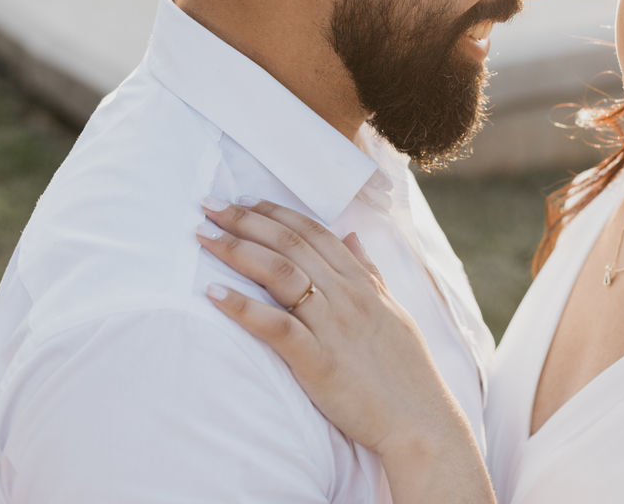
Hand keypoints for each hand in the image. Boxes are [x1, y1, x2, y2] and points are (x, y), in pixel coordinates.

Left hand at [195, 197, 494, 503]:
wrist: (420, 421)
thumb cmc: (406, 372)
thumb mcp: (392, 311)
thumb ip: (369, 272)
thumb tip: (352, 236)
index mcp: (363, 283)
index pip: (314, 233)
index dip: (276, 213)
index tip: (244, 201)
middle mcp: (347, 296)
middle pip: (290, 244)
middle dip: (245, 221)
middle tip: (209, 207)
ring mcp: (333, 326)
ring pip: (280, 273)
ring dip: (237, 250)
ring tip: (203, 238)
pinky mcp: (319, 361)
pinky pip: (276, 326)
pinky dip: (242, 307)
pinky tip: (213, 294)